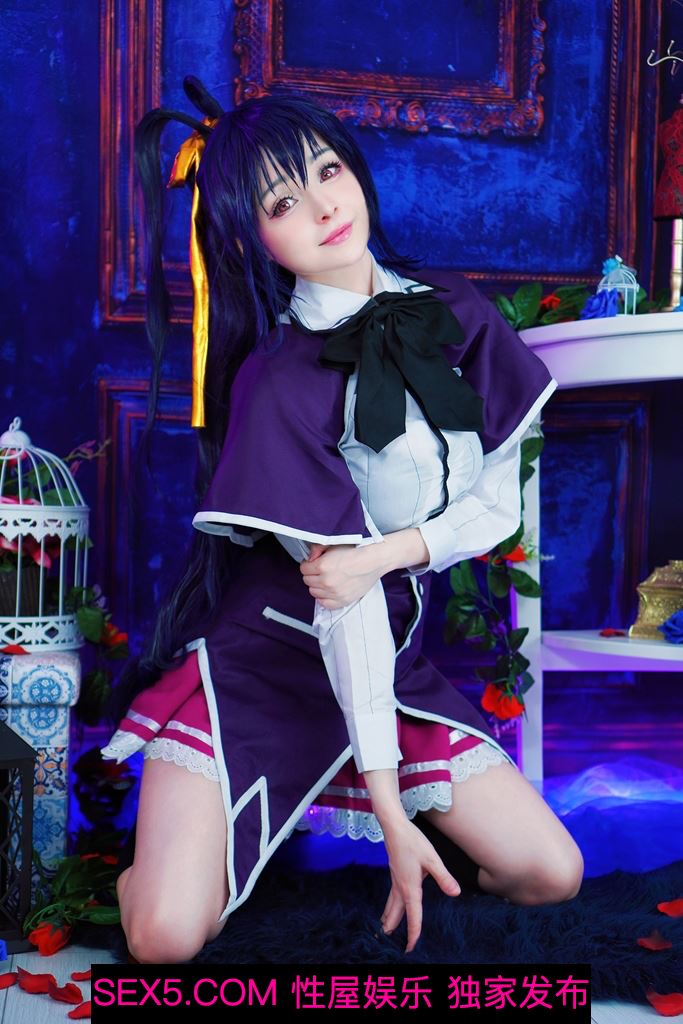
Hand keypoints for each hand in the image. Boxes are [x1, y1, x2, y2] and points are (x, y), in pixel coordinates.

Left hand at [300, 543, 385, 608]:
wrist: (374, 560)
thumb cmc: (356, 551)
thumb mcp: (334, 544)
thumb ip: (317, 549)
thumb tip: (309, 558)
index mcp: (322, 566)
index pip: (303, 569)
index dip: (308, 564)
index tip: (314, 563)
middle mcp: (326, 581)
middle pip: (307, 581)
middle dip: (312, 574)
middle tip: (321, 570)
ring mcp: (334, 593)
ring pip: (314, 592)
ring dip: (317, 586)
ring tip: (326, 579)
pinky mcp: (342, 600)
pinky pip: (324, 603)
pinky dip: (324, 597)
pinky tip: (328, 591)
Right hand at [380, 818, 460, 953]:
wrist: (394, 827)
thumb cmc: (413, 841)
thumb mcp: (432, 859)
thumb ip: (443, 877)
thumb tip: (455, 893)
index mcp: (410, 887)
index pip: (413, 916)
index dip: (413, 933)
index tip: (411, 948)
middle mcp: (400, 887)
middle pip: (396, 914)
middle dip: (394, 929)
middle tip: (393, 945)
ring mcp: (395, 881)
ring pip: (390, 906)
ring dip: (389, 919)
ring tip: (385, 930)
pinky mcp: (394, 874)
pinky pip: (391, 897)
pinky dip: (389, 907)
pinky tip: (390, 906)